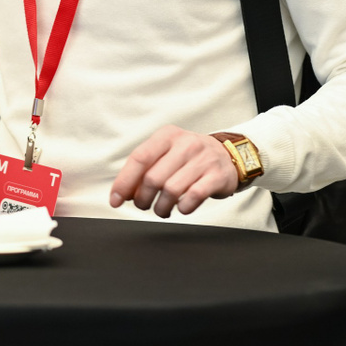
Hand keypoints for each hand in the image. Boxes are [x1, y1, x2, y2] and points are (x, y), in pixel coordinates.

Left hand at [109, 126, 240, 217]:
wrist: (229, 156)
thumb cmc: (190, 157)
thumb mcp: (167, 153)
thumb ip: (145, 169)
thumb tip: (123, 192)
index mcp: (167, 136)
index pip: (139, 158)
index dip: (124, 182)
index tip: (115, 200)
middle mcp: (185, 144)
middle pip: (153, 178)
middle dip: (142, 199)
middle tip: (143, 205)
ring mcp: (203, 159)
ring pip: (171, 190)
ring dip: (161, 207)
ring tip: (162, 209)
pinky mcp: (217, 176)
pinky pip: (194, 196)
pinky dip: (183, 207)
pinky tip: (181, 207)